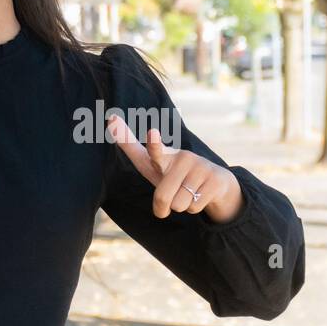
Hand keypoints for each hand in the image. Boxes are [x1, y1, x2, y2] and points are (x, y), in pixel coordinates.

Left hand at [107, 114, 242, 222]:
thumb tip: (111, 118)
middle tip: (172, 196)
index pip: (155, 150)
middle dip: (163, 207)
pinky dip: (195, 208)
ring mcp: (201, 167)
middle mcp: (183, 158)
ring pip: (179, 205)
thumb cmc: (173, 173)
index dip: (153, 144)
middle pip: (163, 197)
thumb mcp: (151, 163)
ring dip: (181, 206)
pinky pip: (194, 207)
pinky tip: (201, 195)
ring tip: (188, 192)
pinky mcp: (215, 180)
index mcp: (165, 156)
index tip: (152, 134)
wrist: (214, 183)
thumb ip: (130, 145)